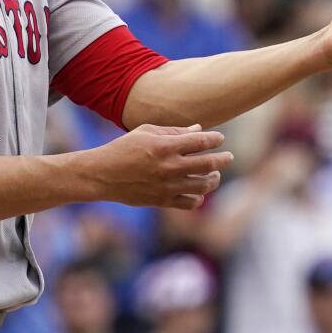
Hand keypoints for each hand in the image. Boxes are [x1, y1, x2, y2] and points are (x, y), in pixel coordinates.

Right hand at [84, 124, 232, 208]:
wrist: (102, 176)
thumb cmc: (123, 148)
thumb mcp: (146, 132)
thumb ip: (174, 131)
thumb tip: (198, 130)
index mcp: (165, 146)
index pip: (201, 141)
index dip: (215, 139)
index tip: (220, 138)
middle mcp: (169, 167)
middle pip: (208, 163)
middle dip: (223, 159)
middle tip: (229, 157)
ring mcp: (167, 186)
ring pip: (204, 185)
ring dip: (214, 178)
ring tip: (215, 174)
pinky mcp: (163, 201)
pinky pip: (191, 202)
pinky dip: (199, 197)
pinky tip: (198, 189)